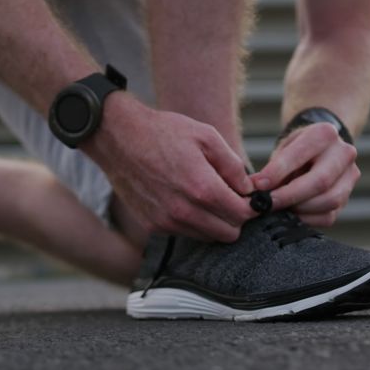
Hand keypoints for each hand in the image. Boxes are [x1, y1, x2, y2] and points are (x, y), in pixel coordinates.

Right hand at [87, 96, 255, 242]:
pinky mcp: (152, 226)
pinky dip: (192, 222)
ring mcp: (166, 222)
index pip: (242, 215)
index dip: (251, 206)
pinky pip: (184, 233)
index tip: (250, 197)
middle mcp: (184, 212)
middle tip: (230, 197)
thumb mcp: (206, 136)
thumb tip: (249, 188)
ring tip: (206, 196)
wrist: (118, 137)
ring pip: (207, 237)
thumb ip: (233, 166)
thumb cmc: (163, 132)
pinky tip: (186, 199)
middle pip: (228, 234)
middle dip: (235, 217)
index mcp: (202, 188)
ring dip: (214, 222)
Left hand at [250, 123, 359, 227]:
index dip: (278, 172)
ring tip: (278, 208)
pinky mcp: (347, 198)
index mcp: (325, 134)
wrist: (321, 150)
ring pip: (328, 201)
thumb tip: (256, 189)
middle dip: (289, 196)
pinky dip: (306, 219)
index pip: (300, 155)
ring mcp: (350, 177)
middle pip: (320, 182)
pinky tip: (291, 214)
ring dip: (299, 209)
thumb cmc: (297, 149)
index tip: (258, 185)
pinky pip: (328, 216)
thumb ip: (273, 167)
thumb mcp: (284, 147)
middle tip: (266, 204)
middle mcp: (344, 153)